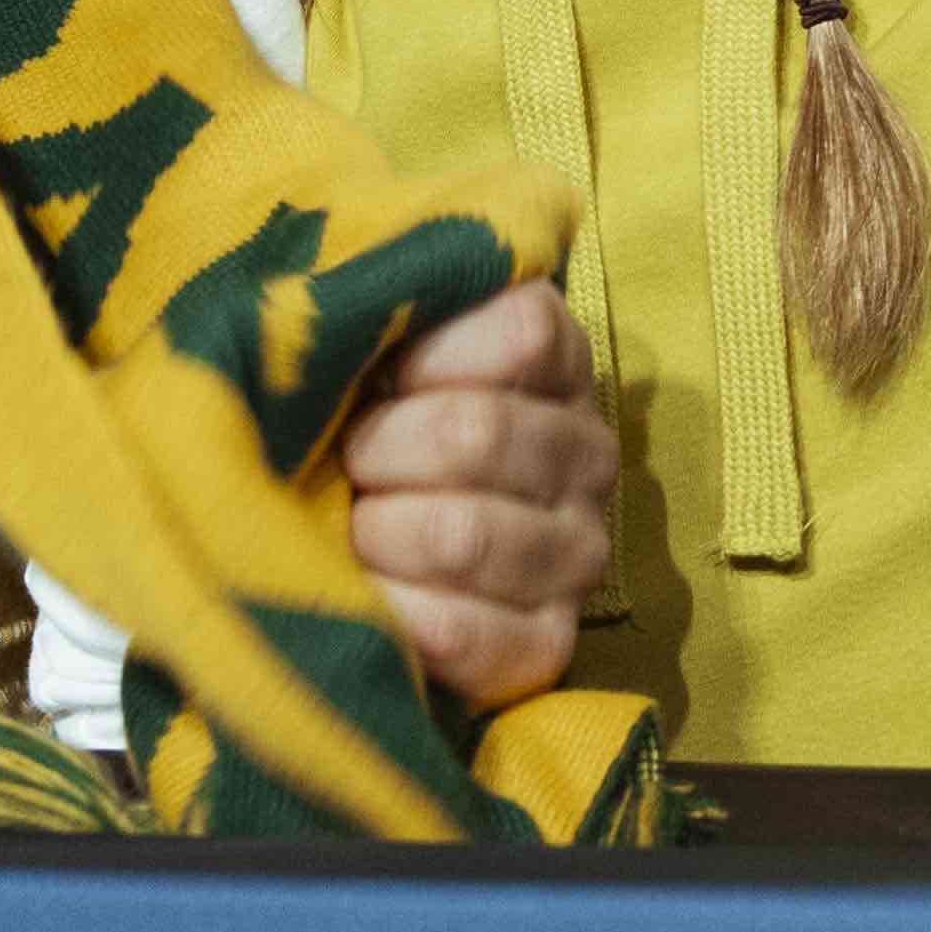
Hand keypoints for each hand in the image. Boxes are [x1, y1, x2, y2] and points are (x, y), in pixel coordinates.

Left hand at [343, 278, 617, 708]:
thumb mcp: (365, 342)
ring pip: (465, 533)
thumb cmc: (349, 420)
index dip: (426, 351)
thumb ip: (376, 299)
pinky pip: (467, 632)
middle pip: (478, 432)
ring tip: (349, 530)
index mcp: (553, 359)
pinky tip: (365, 597)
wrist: (350, 556)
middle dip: (378, 449)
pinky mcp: (549, 645)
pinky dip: (392, 615)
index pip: (522, 330)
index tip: (375, 373)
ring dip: (377, 533)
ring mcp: (577, 554)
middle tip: (344, 462)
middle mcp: (586, 452)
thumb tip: (346, 286)